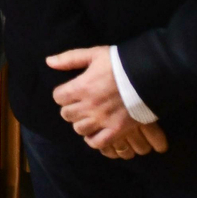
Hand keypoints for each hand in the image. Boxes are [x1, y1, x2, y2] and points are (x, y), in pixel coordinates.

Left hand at [46, 46, 167, 155]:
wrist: (148, 75)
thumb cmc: (119, 63)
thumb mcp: (93, 54)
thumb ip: (69, 59)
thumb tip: (48, 61)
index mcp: (81, 87)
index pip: (58, 97)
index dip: (62, 94)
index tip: (70, 92)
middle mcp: (89, 106)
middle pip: (66, 114)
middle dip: (70, 108)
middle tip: (79, 104)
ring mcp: (102, 120)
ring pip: (79, 129)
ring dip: (81, 122)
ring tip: (88, 116)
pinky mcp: (116, 130)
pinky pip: (97, 142)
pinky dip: (93, 139)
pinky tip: (95, 132)